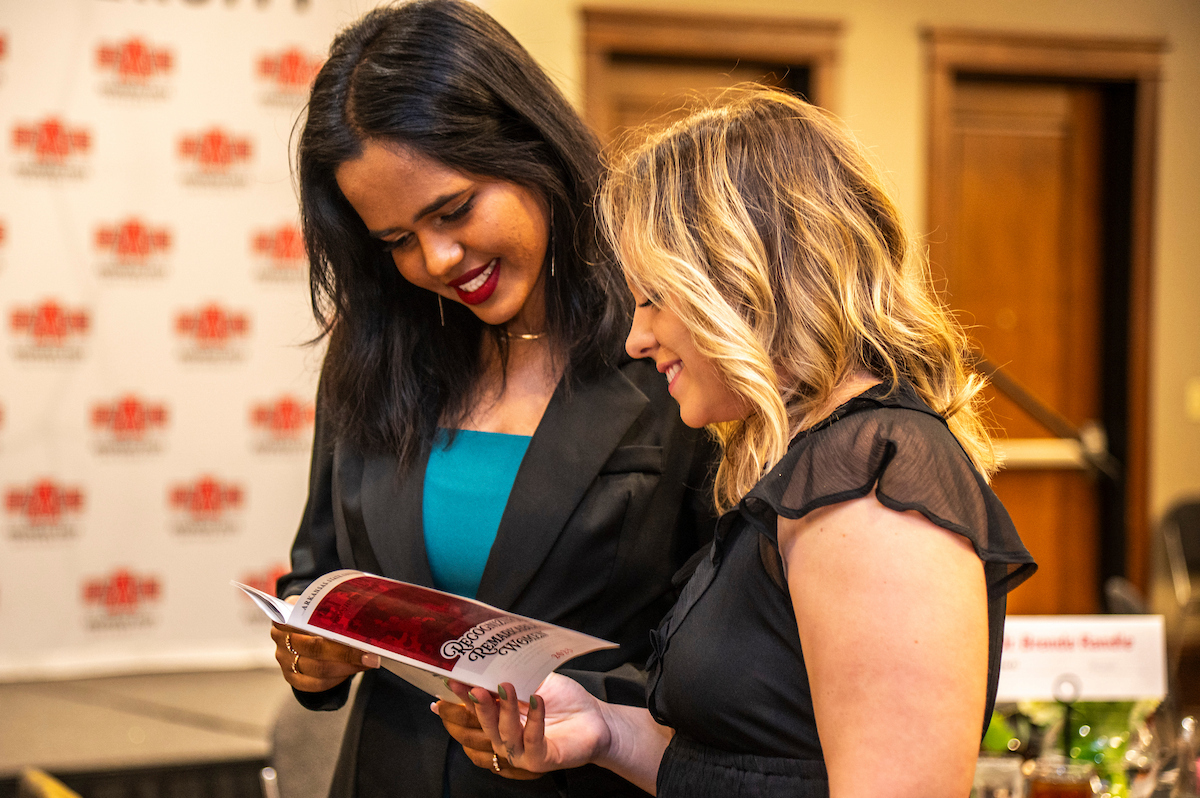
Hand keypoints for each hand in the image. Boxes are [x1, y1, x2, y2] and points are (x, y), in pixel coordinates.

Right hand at [269, 602, 378, 692]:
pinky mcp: (291, 677)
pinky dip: (338, 678)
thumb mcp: (320, 605)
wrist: (303, 626)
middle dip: (347, 653)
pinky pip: (316, 684)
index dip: (333, 628)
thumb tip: (367, 615)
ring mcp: (284, 660)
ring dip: (348, 667)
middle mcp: (281, 639)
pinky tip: (354, 669)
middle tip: (372, 654)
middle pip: (316, 648)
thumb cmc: (316, 614)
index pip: (307, 622)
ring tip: (368, 661)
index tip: (356, 632)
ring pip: (318, 669)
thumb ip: (335, 608)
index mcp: (286, 615)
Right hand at [459, 673, 611, 774]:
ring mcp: (522, 752)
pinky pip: (532, 741)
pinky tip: (537, 701)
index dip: (462, 697)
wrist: (596, 718)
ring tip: (507, 687)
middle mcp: (507, 738)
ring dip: (505, 709)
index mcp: (501, 719)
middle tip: (474, 687)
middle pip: (486, 724)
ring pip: (506, 733)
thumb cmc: (564, 700)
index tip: (451, 680)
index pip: (477, 709)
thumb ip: (514, 674)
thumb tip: (489, 658)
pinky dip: (534, 721)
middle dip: (478, 705)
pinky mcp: (541, 760)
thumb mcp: (535, 681)